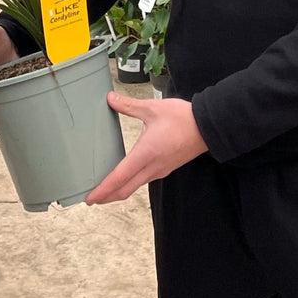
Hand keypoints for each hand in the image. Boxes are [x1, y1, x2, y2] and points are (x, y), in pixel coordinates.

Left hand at [86, 92, 207, 204]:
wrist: (208, 127)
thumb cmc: (183, 118)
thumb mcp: (153, 108)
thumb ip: (129, 105)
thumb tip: (110, 99)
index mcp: (146, 153)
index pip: (120, 177)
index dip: (103, 189)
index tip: (90, 197)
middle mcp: (152, 167)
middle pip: (125, 190)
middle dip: (106, 197)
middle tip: (91, 198)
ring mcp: (160, 170)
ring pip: (134, 187)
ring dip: (118, 191)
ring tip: (104, 188)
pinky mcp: (165, 169)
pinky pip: (143, 181)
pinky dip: (130, 184)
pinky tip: (126, 176)